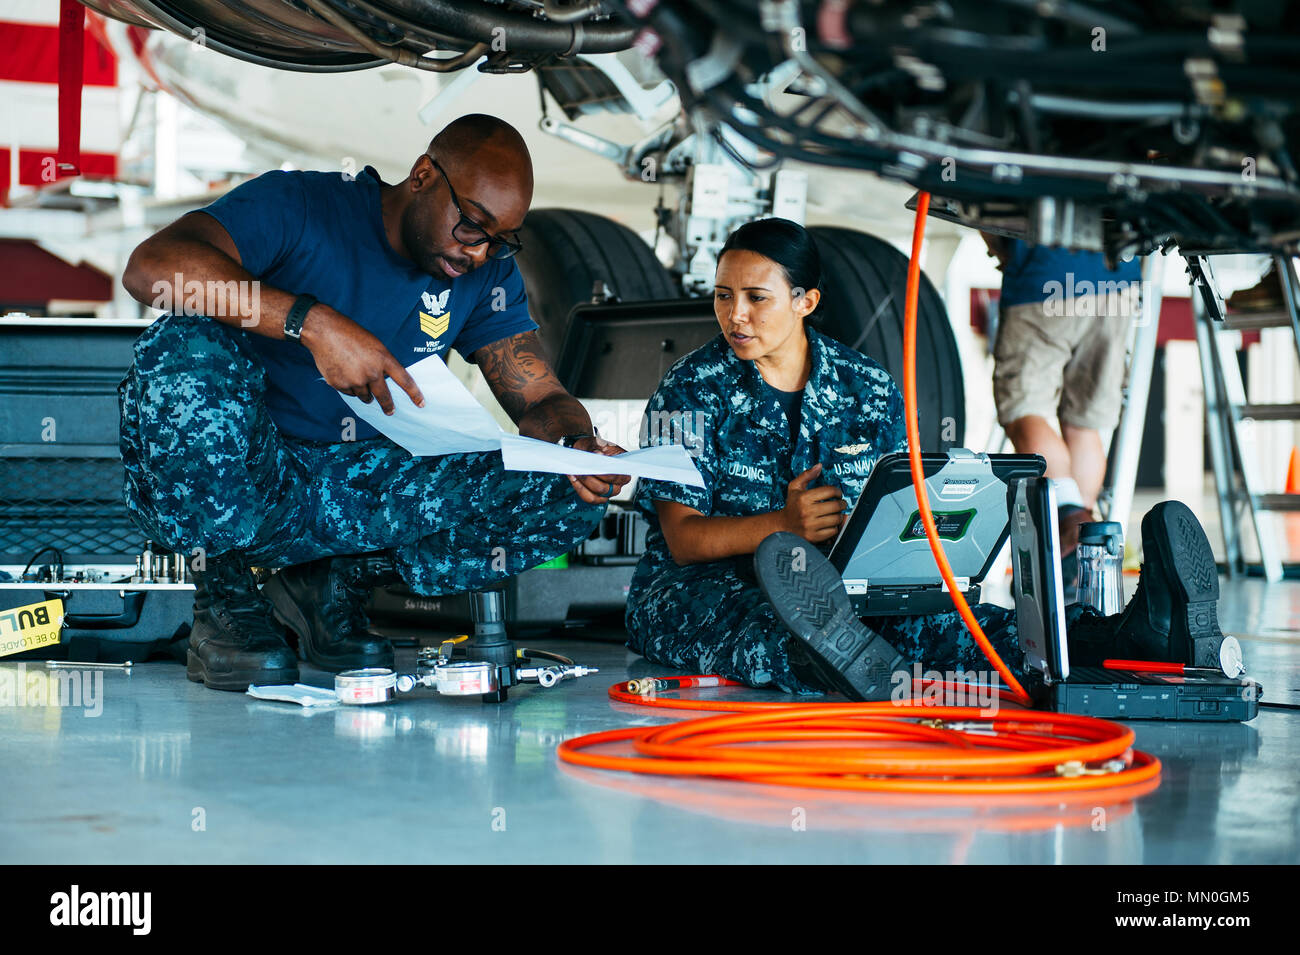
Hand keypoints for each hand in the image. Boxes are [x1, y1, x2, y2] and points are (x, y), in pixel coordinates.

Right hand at [301, 305, 423, 414]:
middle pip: (384, 396)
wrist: (324, 331)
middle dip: (388, 406)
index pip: (404, 380)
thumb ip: (381, 362)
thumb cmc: (350, 334)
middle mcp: (372, 372)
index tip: (420, 403)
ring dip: (364, 392)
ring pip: (365, 396)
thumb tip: (384, 380)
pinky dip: (349, 387)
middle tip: (390, 411)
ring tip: (356, 377)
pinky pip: (350, 393)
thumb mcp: (374, 344)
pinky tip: (343, 373)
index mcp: (383, 359)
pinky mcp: (340, 384)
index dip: (414, 394)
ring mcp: (356, 380)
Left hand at [566, 434, 631, 504]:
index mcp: (623, 468)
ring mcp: (610, 491)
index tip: (592, 466)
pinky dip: (580, 489)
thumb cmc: (594, 447)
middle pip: (605, 488)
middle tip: (580, 469)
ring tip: (576, 473)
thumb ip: (598, 448)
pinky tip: (574, 479)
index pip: (616, 476)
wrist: (585, 451)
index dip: (603, 474)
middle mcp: (619, 483)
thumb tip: (599, 455)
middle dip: (590, 479)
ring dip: (584, 484)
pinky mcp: (599, 496)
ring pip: (596, 494)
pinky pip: (589, 498)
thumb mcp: (596, 443)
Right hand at [780, 463, 845, 541]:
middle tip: (840, 504)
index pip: (830, 491)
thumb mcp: (794, 487)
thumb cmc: (791, 505)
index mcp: (804, 497)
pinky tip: (830, 524)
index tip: (837, 494)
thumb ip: (807, 475)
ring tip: (835, 513)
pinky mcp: (813, 537)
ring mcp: (810, 525)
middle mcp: (807, 511)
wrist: (782, 526)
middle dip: (842, 504)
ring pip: (836, 519)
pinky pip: (833, 531)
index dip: (837, 491)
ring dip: (839, 516)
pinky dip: (834, 527)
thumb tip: (819, 466)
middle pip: (836, 505)